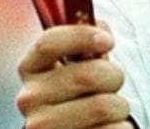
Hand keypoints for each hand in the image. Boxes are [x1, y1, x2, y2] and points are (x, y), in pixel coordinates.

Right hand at [16, 22, 132, 128]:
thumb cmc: (82, 94)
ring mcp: (42, 126)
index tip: (108, 41)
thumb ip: (87, 43)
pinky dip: (120, 127)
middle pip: (87, 75)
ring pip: (103, 106)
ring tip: (110, 111)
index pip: (49, 42)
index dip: (82, 36)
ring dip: (119, 106)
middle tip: (113, 84)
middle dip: (114, 76)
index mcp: (31, 68)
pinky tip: (107, 127)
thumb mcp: (80, 64)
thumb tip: (101, 29)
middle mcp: (29, 98)